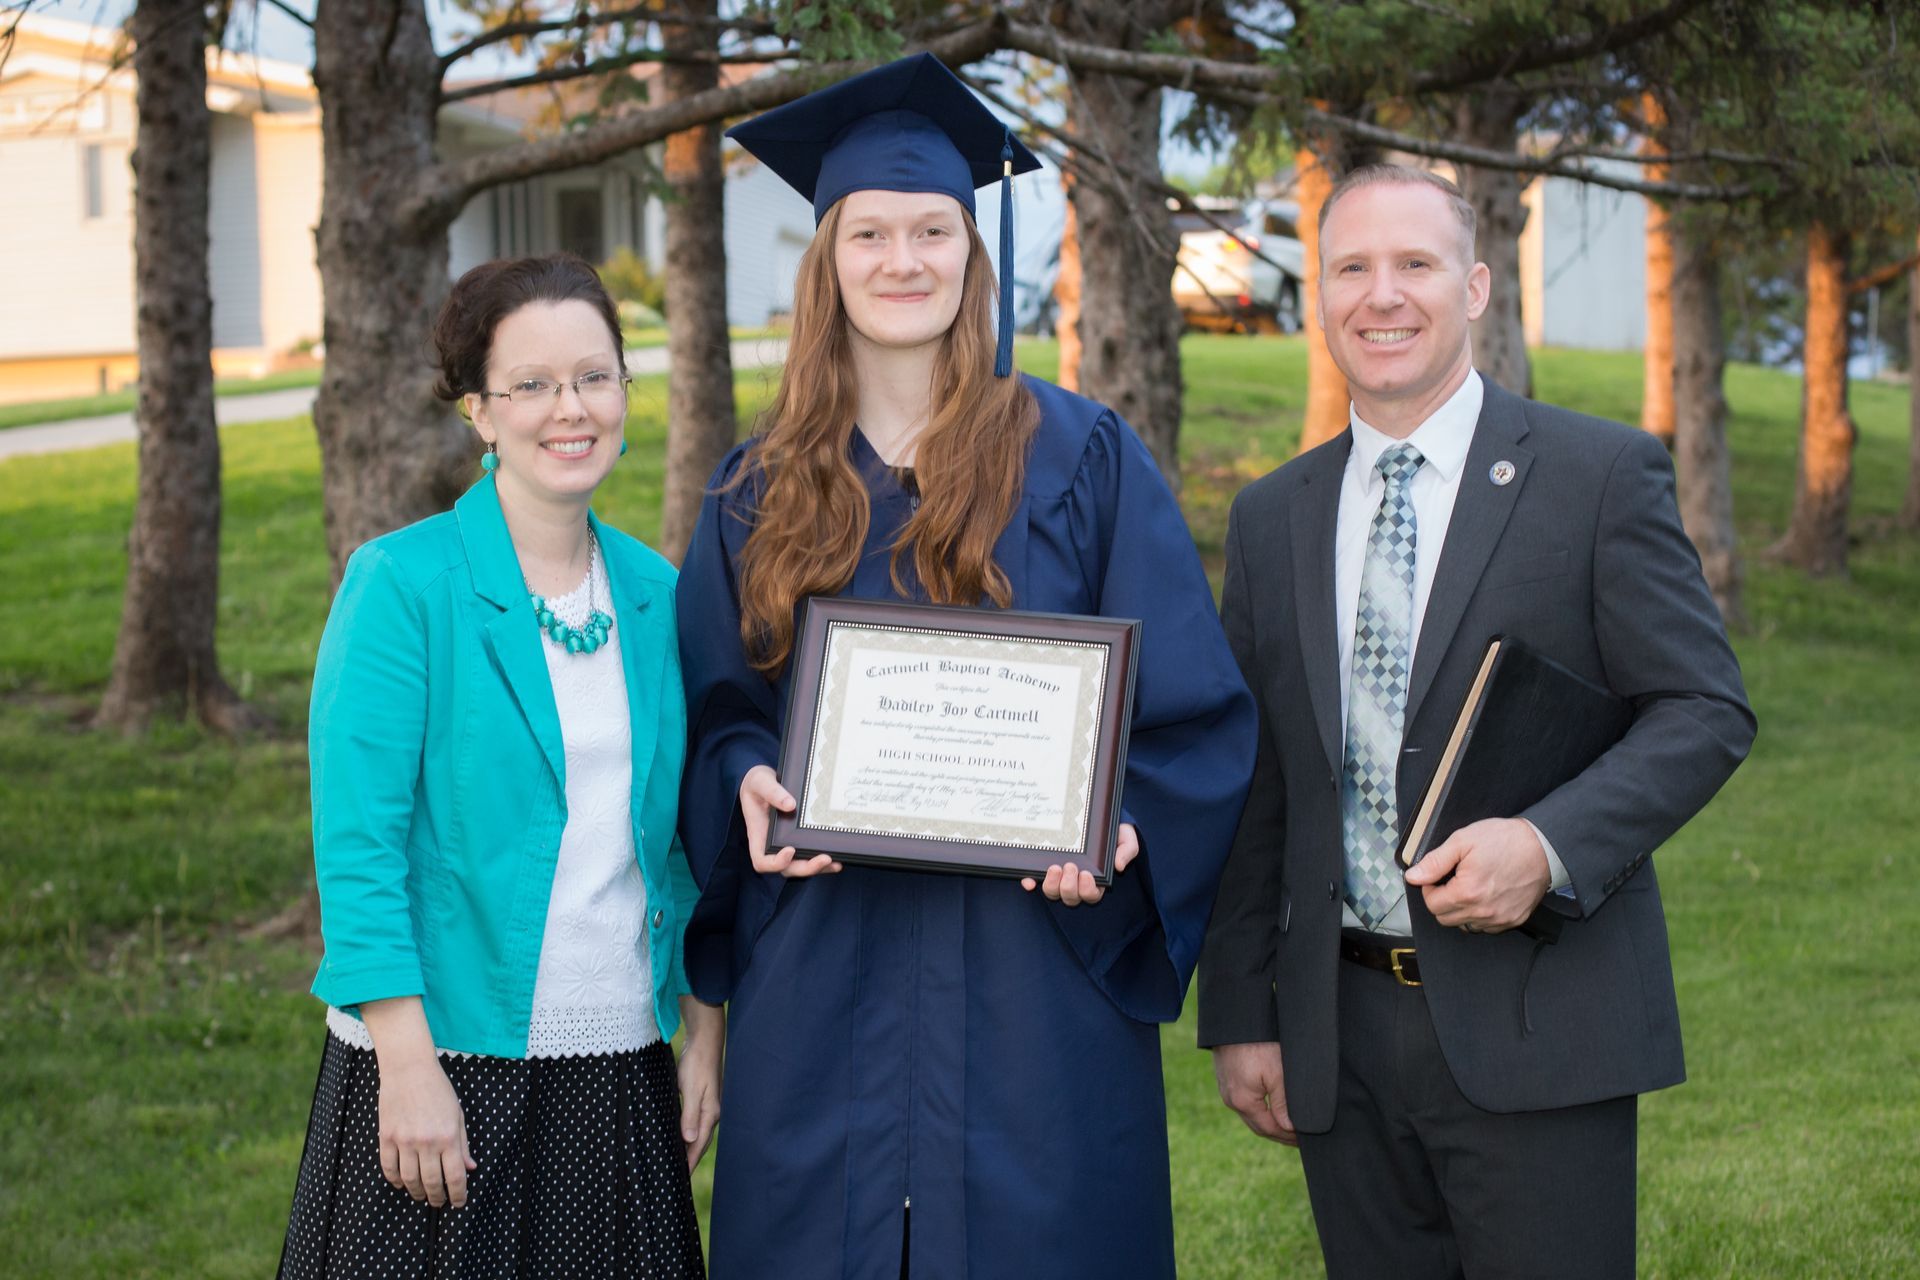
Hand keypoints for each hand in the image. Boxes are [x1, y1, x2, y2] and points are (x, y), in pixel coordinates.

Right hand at [376, 1053, 475, 1207]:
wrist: (409, 1069)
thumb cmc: (438, 1089)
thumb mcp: (457, 1115)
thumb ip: (462, 1144)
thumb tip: (469, 1168)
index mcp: (448, 1136)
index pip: (454, 1176)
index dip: (458, 1194)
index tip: (459, 1202)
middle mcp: (427, 1142)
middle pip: (431, 1182)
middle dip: (437, 1198)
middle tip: (438, 1203)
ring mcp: (404, 1140)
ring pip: (409, 1179)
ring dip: (417, 1192)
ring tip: (421, 1195)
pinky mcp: (386, 1137)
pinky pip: (388, 1167)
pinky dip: (394, 1180)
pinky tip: (400, 1184)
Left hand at [676, 997, 724, 1171]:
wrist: (704, 1042)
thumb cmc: (697, 1064)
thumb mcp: (690, 1089)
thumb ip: (689, 1115)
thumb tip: (689, 1140)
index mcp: (710, 1113)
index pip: (699, 1144)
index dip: (690, 1161)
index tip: (681, 1178)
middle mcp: (712, 1112)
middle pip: (701, 1142)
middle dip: (691, 1159)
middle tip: (679, 1177)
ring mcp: (708, 1106)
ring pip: (698, 1133)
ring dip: (690, 1148)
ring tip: (680, 1162)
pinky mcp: (702, 1099)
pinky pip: (695, 1123)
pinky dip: (688, 1134)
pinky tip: (681, 1137)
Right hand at [740, 765, 839, 877]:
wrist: (766, 782)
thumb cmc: (758, 784)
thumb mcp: (760, 781)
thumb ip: (772, 792)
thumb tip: (790, 805)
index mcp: (759, 835)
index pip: (762, 861)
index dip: (776, 863)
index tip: (790, 850)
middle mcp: (772, 845)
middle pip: (786, 869)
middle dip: (806, 868)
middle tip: (825, 858)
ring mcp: (787, 845)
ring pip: (800, 867)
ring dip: (818, 868)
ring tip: (836, 863)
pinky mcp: (800, 841)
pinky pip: (810, 857)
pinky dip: (823, 862)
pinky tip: (838, 858)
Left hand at [1021, 823, 1137, 904]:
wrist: (1095, 818)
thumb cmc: (1112, 831)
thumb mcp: (1125, 837)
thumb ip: (1127, 850)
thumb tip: (1119, 866)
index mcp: (1096, 881)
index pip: (1091, 895)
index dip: (1087, 889)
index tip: (1086, 874)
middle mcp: (1076, 883)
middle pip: (1070, 898)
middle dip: (1069, 886)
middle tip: (1070, 866)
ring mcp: (1059, 878)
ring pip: (1053, 893)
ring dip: (1052, 885)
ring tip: (1054, 867)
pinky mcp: (1044, 869)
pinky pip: (1035, 882)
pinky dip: (1030, 883)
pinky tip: (1028, 880)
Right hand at [1212, 1041, 1295, 1145]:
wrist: (1236, 1018)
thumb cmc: (1259, 1043)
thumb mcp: (1278, 1073)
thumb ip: (1283, 1104)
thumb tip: (1288, 1129)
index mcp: (1243, 1102)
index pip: (1269, 1129)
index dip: (1289, 1137)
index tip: (1305, 1139)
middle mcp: (1231, 1100)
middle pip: (1258, 1127)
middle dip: (1280, 1134)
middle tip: (1300, 1138)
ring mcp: (1225, 1090)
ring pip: (1251, 1116)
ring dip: (1270, 1123)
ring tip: (1289, 1125)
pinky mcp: (1226, 1079)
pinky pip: (1245, 1103)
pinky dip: (1260, 1110)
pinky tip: (1272, 1107)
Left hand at [1405, 817, 1550, 933]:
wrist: (1543, 846)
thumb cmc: (1505, 840)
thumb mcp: (1463, 841)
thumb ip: (1435, 862)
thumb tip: (1413, 876)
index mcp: (1467, 893)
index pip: (1432, 904)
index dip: (1429, 888)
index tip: (1437, 877)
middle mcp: (1483, 912)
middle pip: (1445, 918)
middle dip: (1442, 900)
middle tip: (1452, 880)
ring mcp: (1500, 919)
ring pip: (1465, 925)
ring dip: (1460, 910)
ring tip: (1470, 886)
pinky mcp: (1513, 920)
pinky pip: (1486, 927)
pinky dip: (1480, 915)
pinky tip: (1485, 895)